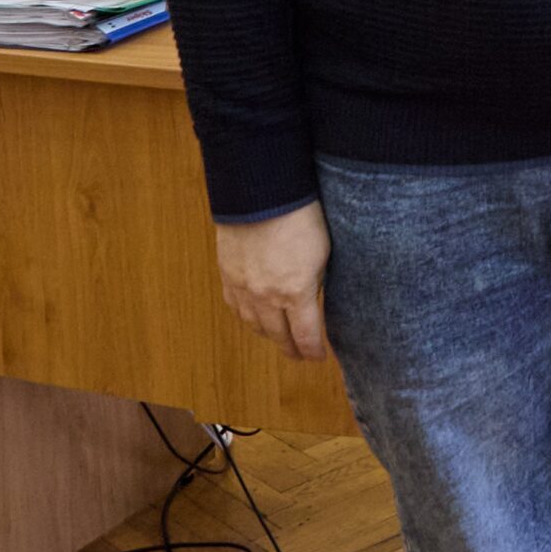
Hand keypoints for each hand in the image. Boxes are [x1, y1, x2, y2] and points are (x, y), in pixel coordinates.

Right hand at [215, 203, 331, 361]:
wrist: (261, 194)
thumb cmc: (301, 218)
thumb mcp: (323, 255)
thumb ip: (316, 284)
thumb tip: (313, 302)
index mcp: (296, 292)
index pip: (305, 336)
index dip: (312, 351)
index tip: (318, 357)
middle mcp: (266, 296)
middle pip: (277, 335)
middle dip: (291, 348)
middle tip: (300, 355)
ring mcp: (243, 287)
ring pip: (254, 324)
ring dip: (268, 335)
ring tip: (279, 340)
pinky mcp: (227, 274)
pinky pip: (235, 307)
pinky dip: (247, 317)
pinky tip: (254, 318)